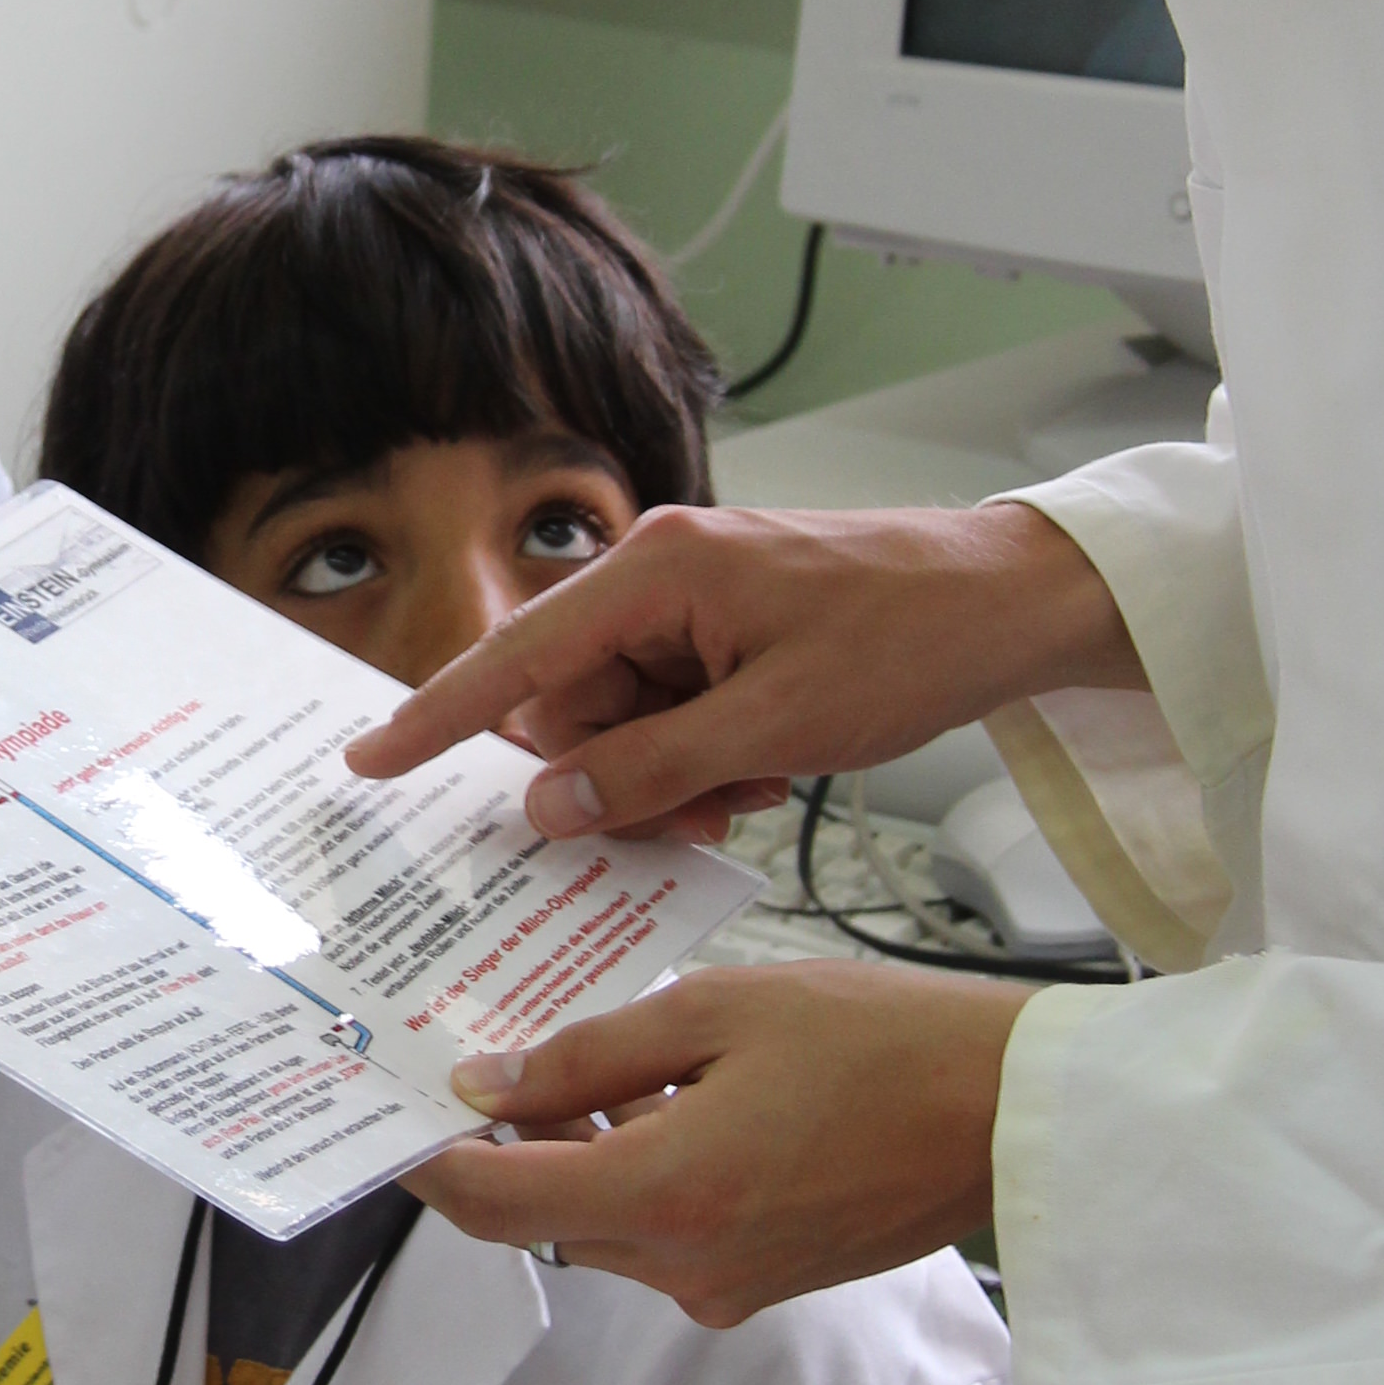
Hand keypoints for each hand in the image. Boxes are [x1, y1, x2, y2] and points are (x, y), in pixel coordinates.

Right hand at [344, 496, 1141, 839]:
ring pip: (624, 725)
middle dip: (619, 777)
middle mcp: (659, 575)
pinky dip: (708, 758)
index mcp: (656, 572)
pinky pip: (673, 716)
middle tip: (700, 812)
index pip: (517, 659)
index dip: (437, 718)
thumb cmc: (911, 636)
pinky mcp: (725, 632)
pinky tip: (768, 768)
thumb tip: (552, 805)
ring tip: (757, 785)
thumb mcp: (776, 726)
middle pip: (572, 709)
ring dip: (674, 777)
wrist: (1013, 602)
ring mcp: (693, 604)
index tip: (371, 765)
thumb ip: (653, 769)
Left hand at [415, 961, 1024, 1325]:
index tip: (392, 1108)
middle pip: (540, 1216)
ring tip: (574, 1058)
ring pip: (598, 1225)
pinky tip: (656, 1097)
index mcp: (665, 1195)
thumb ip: (591, 1055)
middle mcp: (684, 1264)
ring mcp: (725, 1284)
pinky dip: (635, 1173)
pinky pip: (660, 1234)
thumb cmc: (884, 1044)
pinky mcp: (762, 1281)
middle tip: (476, 1054)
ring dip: (569, 1155)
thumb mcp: (721, 1013)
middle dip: (499, 1144)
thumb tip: (490, 1084)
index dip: (428, 1160)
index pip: (493, 1202)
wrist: (1011, 1115)